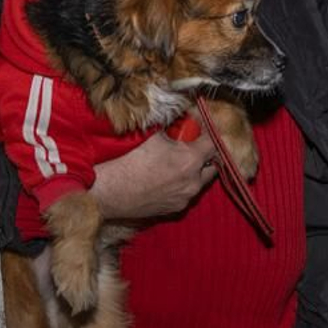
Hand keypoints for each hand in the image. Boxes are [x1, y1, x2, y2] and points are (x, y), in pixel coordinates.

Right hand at [91, 130, 217, 220]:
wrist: (113, 191)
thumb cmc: (130, 160)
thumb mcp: (153, 136)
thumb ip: (173, 128)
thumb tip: (181, 119)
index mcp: (191, 159)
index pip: (214, 143)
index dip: (209, 133)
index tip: (201, 128)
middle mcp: (193, 181)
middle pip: (214, 165)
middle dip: (206, 155)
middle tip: (193, 146)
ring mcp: (186, 197)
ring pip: (201, 181)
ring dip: (195, 171)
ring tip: (178, 163)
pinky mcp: (176, 208)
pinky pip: (187, 193)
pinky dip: (183, 184)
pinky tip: (167, 178)